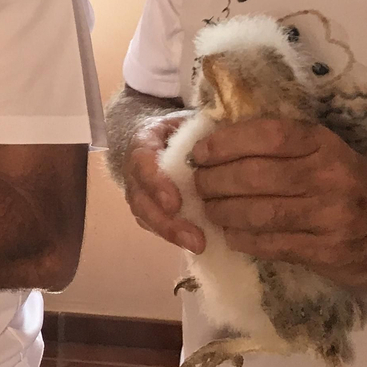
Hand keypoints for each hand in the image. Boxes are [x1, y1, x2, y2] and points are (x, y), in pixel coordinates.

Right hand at [120, 111, 204, 253]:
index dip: (156, 183)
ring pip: (145, 217)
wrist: (159, 138)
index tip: (175, 202)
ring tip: (199, 246)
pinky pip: (155, 226)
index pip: (142, 163)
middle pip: (141, 199)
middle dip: (165, 221)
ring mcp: (138, 192)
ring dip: (171, 234)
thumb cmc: (180, 129)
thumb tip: (232, 138)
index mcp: (143, 142)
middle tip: (194, 238)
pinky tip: (199, 246)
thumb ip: (202, 129)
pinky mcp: (147, 210)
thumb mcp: (187, 120)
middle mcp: (134, 170)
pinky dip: (174, 237)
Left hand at [192, 117, 366, 291]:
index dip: (225, 142)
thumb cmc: (360, 189)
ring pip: (257, 212)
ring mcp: (330, 217)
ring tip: (209, 209)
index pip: (267, 135)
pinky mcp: (327, 252)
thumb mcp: (332, 155)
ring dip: (222, 212)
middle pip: (253, 175)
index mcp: (325, 146)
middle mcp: (329, 177)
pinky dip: (243, 239)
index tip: (200, 151)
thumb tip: (221, 141)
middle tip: (198, 184)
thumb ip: (287, 148)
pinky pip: (270, 244)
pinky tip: (232, 235)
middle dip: (214, 180)